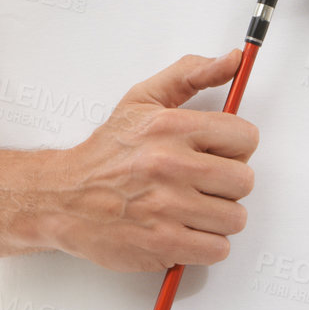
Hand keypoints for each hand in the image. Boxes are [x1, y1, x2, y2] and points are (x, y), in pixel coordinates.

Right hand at [41, 51, 258, 272]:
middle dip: (228, 184)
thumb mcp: (143, 99)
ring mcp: (167, 208)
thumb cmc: (106, 153)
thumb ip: (190, 74)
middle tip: (203, 183)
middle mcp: (170, 165)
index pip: (245, 137)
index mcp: (170, 127)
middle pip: (244, 181)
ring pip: (235, 218)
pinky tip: (185, 230)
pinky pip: (218, 249)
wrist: (63, 199)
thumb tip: (232, 60)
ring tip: (191, 208)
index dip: (235, 147)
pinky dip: (206, 244)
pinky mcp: (163, 244)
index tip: (218, 152)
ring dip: (218, 217)